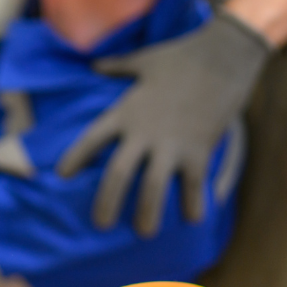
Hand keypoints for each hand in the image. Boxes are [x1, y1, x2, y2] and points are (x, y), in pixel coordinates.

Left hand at [57, 9, 272, 237]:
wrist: (226, 53)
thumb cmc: (182, 55)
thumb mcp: (144, 60)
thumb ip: (116, 67)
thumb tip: (94, 64)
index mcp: (125, 112)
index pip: (91, 140)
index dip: (75, 158)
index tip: (60, 176)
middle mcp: (143, 133)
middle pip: (117, 175)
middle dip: (107, 203)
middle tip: (100, 225)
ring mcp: (171, 144)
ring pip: (152, 189)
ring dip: (148, 214)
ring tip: (144, 233)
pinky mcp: (199, 150)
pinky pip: (193, 186)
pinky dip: (193, 205)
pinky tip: (192, 220)